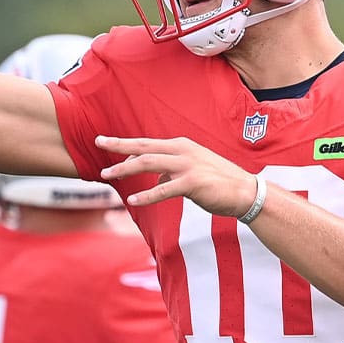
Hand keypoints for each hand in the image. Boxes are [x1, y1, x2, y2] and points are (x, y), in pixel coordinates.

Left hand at [96, 135, 256, 217]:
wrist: (246, 192)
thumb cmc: (218, 181)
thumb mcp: (192, 170)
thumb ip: (172, 171)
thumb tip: (156, 178)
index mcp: (181, 145)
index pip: (147, 144)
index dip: (126, 145)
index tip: (106, 143)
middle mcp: (182, 151)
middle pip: (143, 147)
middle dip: (118, 146)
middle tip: (98, 142)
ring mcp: (187, 165)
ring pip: (149, 164)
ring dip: (125, 169)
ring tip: (106, 175)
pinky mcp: (193, 183)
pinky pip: (164, 189)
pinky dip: (147, 194)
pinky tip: (132, 200)